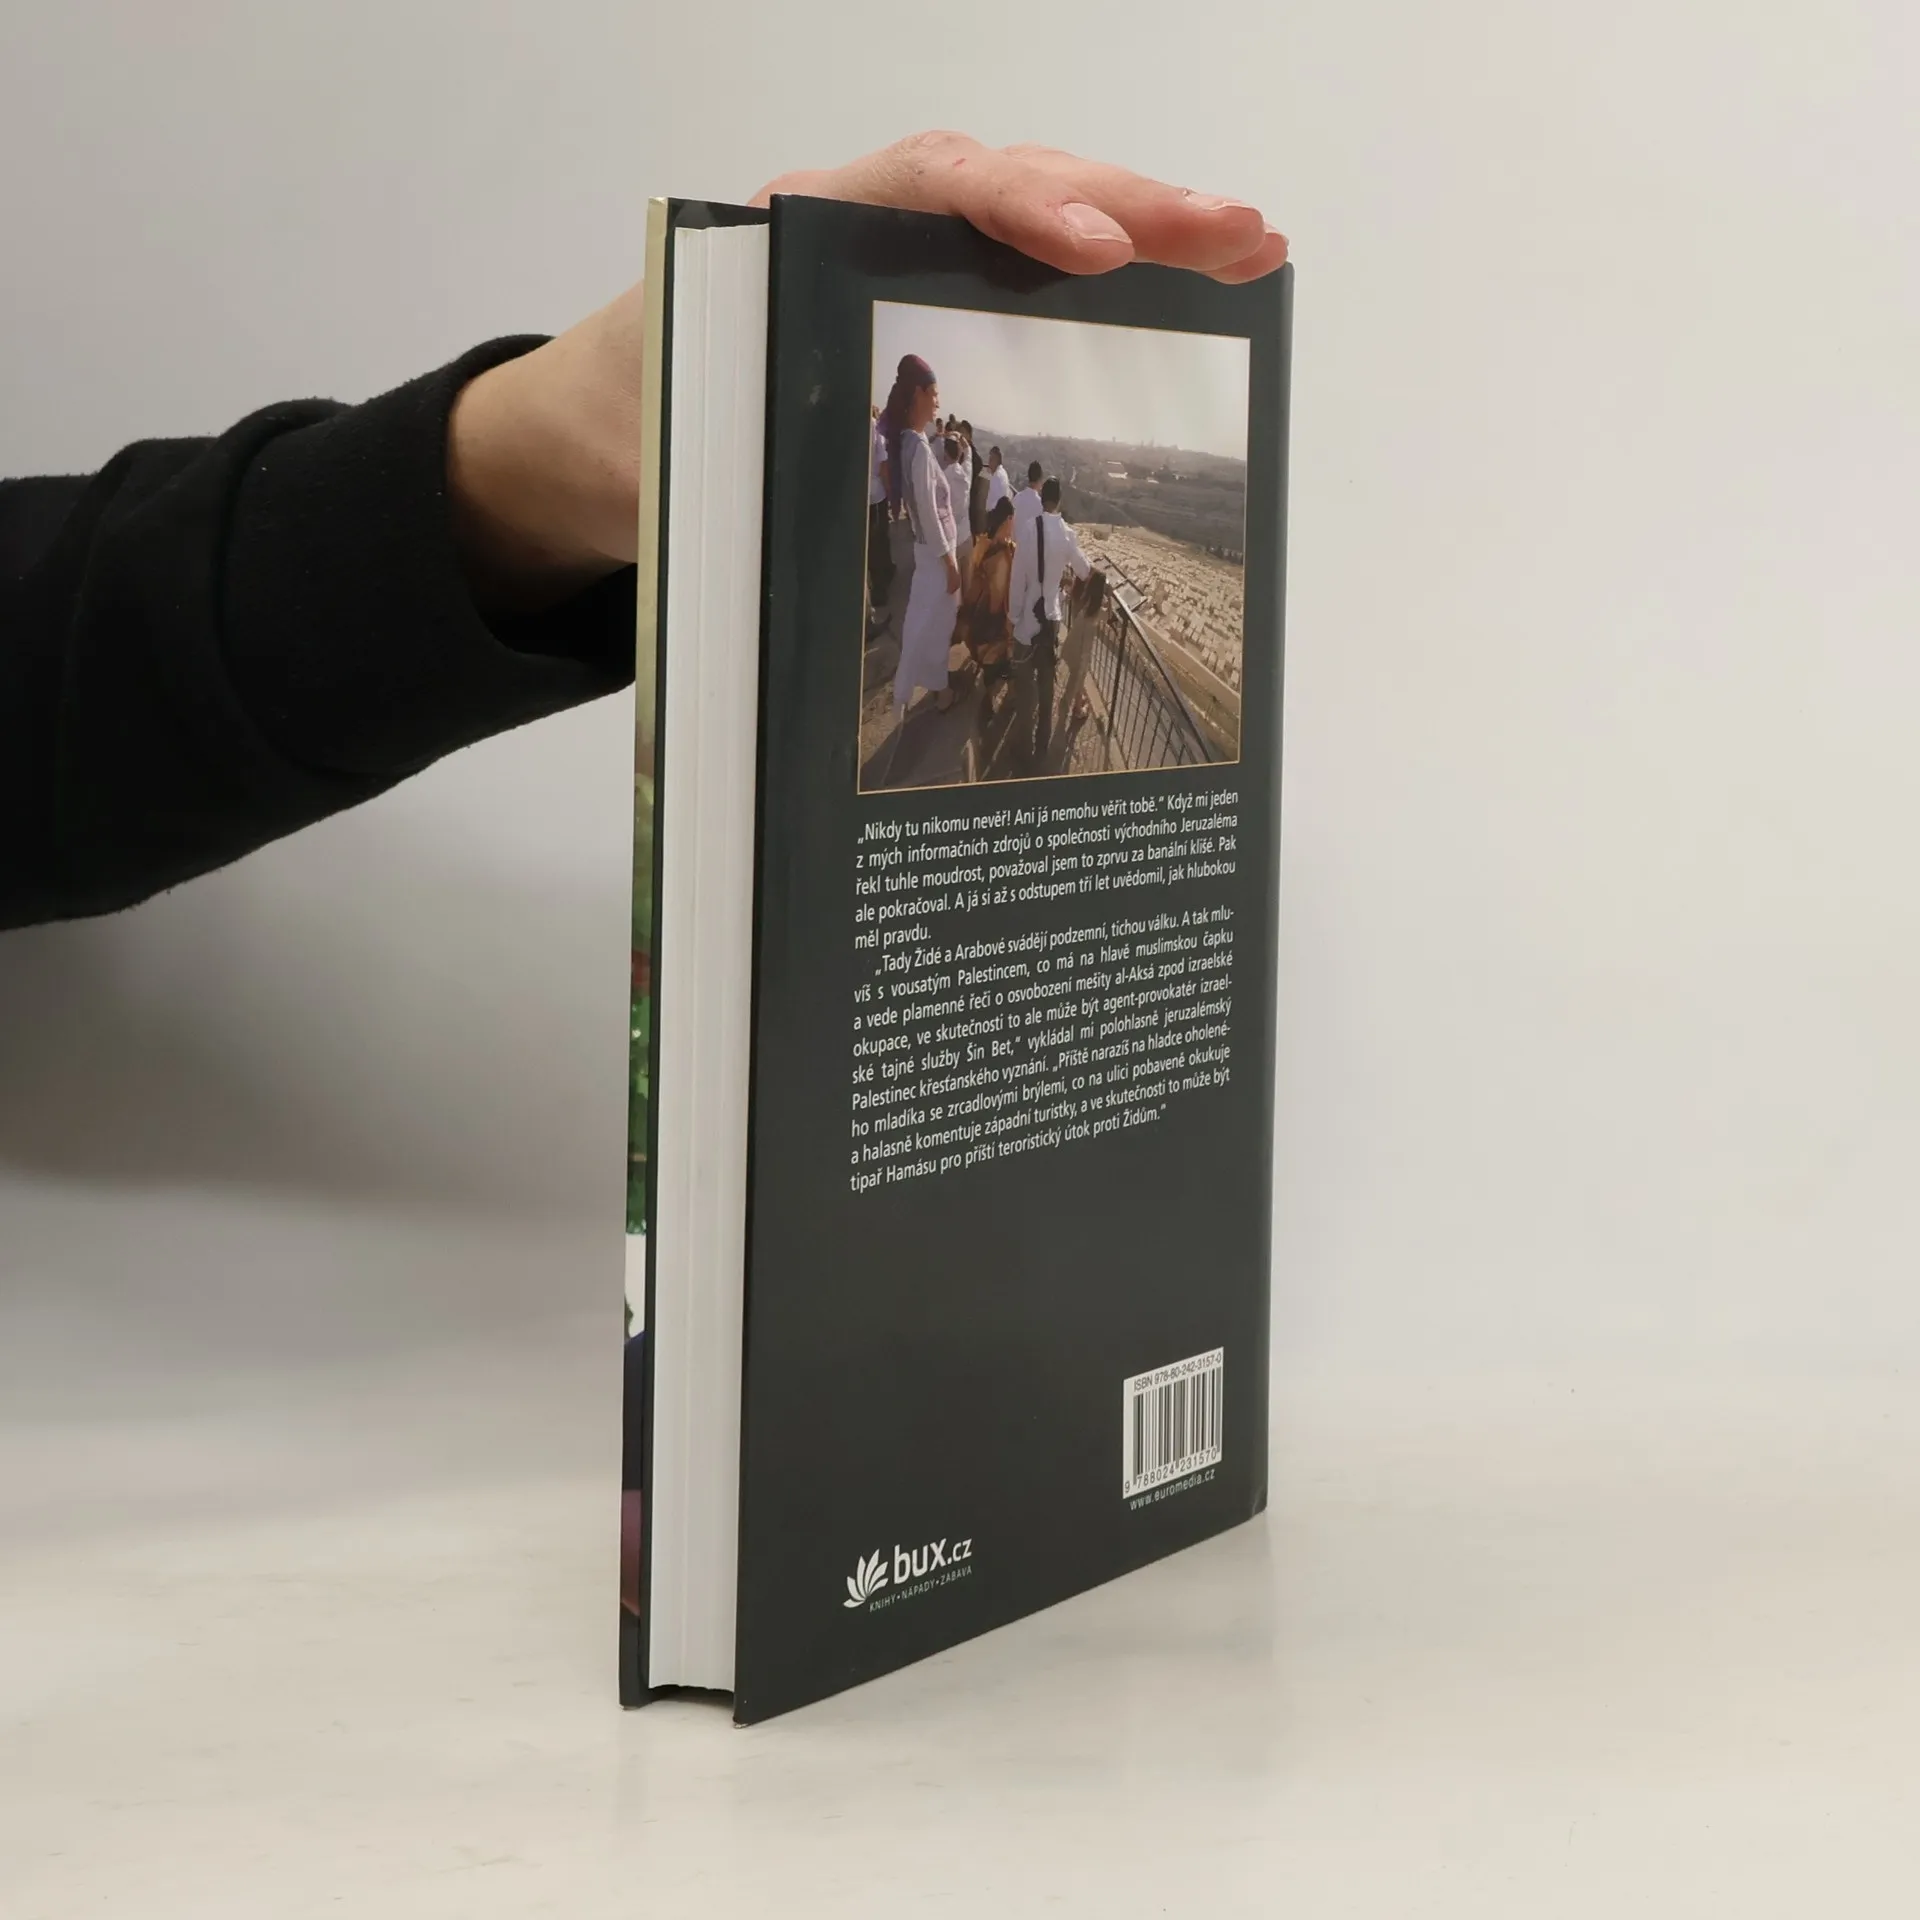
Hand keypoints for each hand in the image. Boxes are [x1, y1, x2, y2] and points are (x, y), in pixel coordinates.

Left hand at [448, 134, 1286, 614]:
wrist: (594, 432)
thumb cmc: (632, 429)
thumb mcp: (666, 454)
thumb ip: (738, 460)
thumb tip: (822, 497)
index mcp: (791, 232)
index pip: (922, 186)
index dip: (1017, 208)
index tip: (1092, 251)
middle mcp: (856, 220)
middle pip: (1007, 182)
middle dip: (1128, 203)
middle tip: (1235, 232)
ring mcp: (897, 253)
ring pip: (1032, 214)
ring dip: (1144, 224)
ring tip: (1249, 245)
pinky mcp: (922, 295)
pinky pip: (1024, 263)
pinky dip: (1110, 266)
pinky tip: (1187, 276)